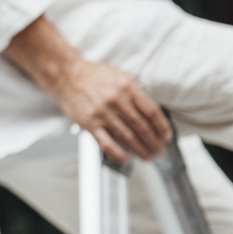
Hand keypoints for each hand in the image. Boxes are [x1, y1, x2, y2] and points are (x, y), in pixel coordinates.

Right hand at [49, 57, 170, 164]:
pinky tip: (126, 159)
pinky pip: (106, 143)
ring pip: (127, 137)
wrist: (66, 75)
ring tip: (148, 157)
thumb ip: (134, 93)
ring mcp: (103, 114)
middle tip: (160, 150)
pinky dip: (118, 154)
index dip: (162, 126)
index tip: (166, 136)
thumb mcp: (119, 76)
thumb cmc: (92, 75)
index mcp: (127, 87)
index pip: (151, 111)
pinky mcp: (89, 123)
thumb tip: (150, 112)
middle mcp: (116, 101)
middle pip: (142, 127)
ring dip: (141, 150)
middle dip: (154, 142)